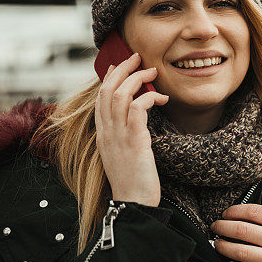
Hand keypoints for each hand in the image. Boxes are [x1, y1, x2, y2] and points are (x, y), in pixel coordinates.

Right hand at [94, 52, 169, 206]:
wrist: (134, 204)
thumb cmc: (134, 182)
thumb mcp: (125, 155)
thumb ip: (125, 136)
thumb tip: (136, 120)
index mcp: (103, 135)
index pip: (100, 98)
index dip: (109, 78)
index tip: (118, 65)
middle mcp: (106, 132)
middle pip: (107, 89)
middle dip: (122, 69)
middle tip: (137, 57)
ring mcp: (118, 136)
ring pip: (120, 94)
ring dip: (137, 78)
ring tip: (152, 71)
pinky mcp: (134, 141)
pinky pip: (137, 108)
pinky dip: (149, 97)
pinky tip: (161, 98)